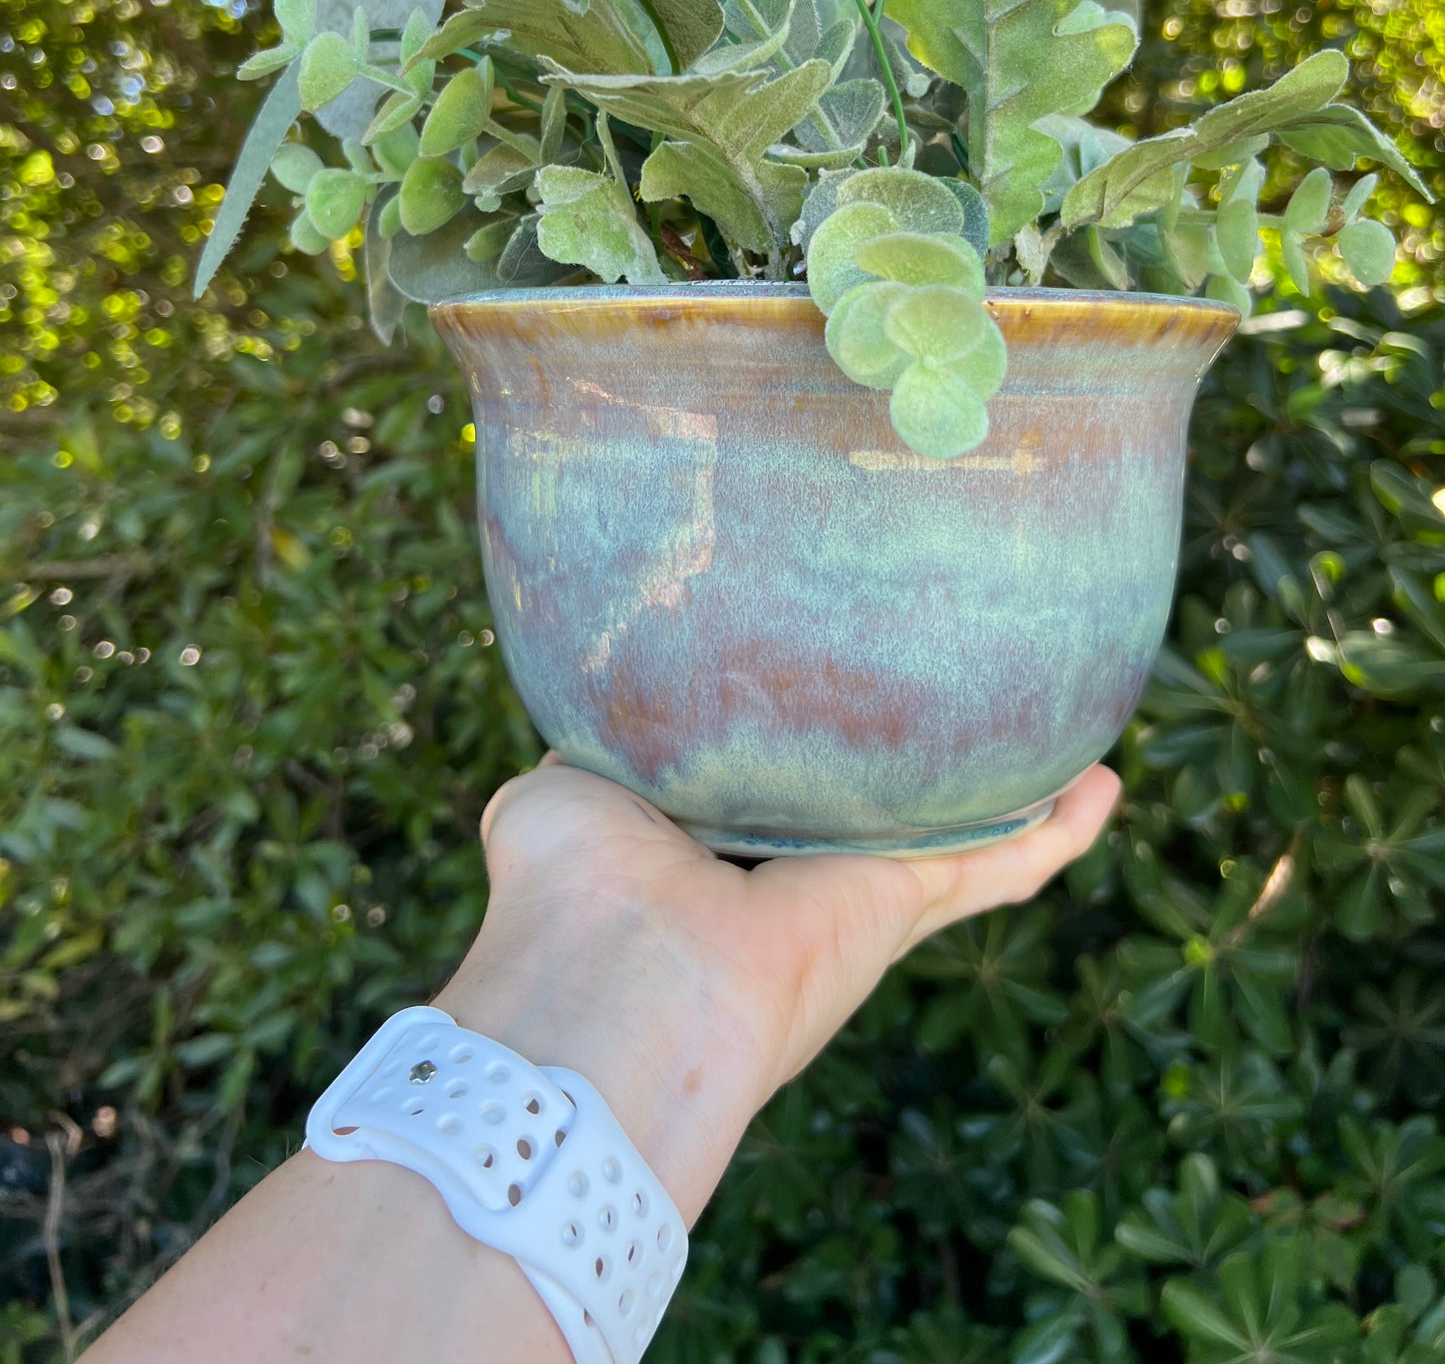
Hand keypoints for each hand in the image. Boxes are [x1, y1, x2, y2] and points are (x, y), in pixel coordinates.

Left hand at [436, 756, 1119, 1223]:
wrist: (620, 980)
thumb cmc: (569, 887)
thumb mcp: (568, 784)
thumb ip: (598, 738)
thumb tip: (607, 695)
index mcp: (706, 847)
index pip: (768, 783)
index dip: (796, 743)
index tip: (825, 697)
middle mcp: (786, 874)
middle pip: (871, 809)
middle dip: (911, 771)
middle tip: (963, 707)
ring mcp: (852, 894)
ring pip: (951, 836)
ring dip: (1008, 795)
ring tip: (1064, 746)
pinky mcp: (902, 902)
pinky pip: (1000, 863)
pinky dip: (1057, 832)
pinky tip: (1103, 789)